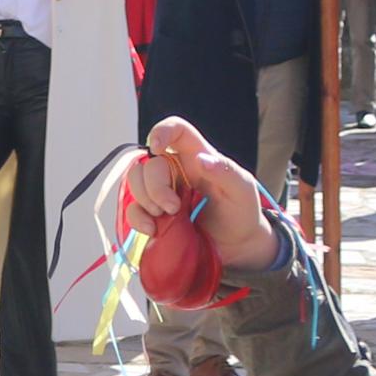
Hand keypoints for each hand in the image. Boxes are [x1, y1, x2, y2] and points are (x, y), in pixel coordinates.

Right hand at [128, 117, 276, 271]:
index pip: (176, 130)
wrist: (236, 245)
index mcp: (197, 155)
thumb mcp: (243, 191)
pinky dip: (137, 219)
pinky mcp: (154, 213)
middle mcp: (176, 169)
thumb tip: (201, 159)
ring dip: (144, 199)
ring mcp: (162, 190)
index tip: (157, 148)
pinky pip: (132, 209)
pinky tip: (153, 229)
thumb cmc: (240, 211)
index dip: (162, 131)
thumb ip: (226, 172)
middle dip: (155, 186)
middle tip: (173, 208)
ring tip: (164, 217)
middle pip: (150, 162)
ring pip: (136, 180)